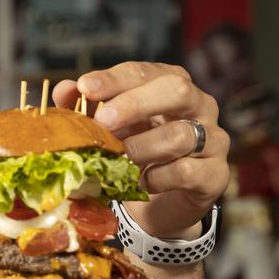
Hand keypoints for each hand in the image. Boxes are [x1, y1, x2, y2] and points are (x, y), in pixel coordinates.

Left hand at [53, 62, 229, 237]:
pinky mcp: (215, 175)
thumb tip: (63, 90)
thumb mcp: (107, 130)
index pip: (145, 71)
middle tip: (103, 122)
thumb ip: (86, 108)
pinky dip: (156, 178)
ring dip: (142, 147)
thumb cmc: (133, 155)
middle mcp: (199, 106)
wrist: (156, 207)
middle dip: (136, 104)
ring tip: (118, 159)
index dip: (114, 79)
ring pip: (182, 135)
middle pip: (177, 90)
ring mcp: (213, 140)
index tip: (85, 88)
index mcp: (171, 85)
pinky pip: (186, 171)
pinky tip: (139, 182)